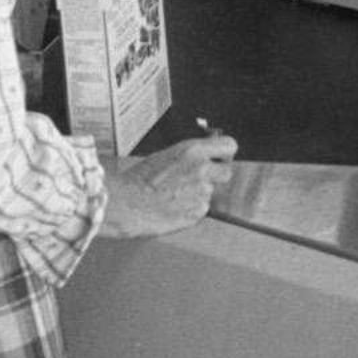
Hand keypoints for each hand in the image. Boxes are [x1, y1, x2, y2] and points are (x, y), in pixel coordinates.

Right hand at [99, 132, 237, 238]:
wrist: (128, 204)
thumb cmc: (138, 179)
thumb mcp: (165, 155)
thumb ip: (189, 155)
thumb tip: (202, 155)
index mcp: (193, 151)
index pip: (230, 145)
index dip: (225, 152)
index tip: (220, 156)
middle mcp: (202, 170)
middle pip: (227, 172)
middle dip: (216, 176)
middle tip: (198, 179)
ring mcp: (202, 193)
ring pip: (210, 192)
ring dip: (198, 194)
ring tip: (174, 195)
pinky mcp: (198, 212)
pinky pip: (201, 209)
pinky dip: (191, 209)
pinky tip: (173, 206)